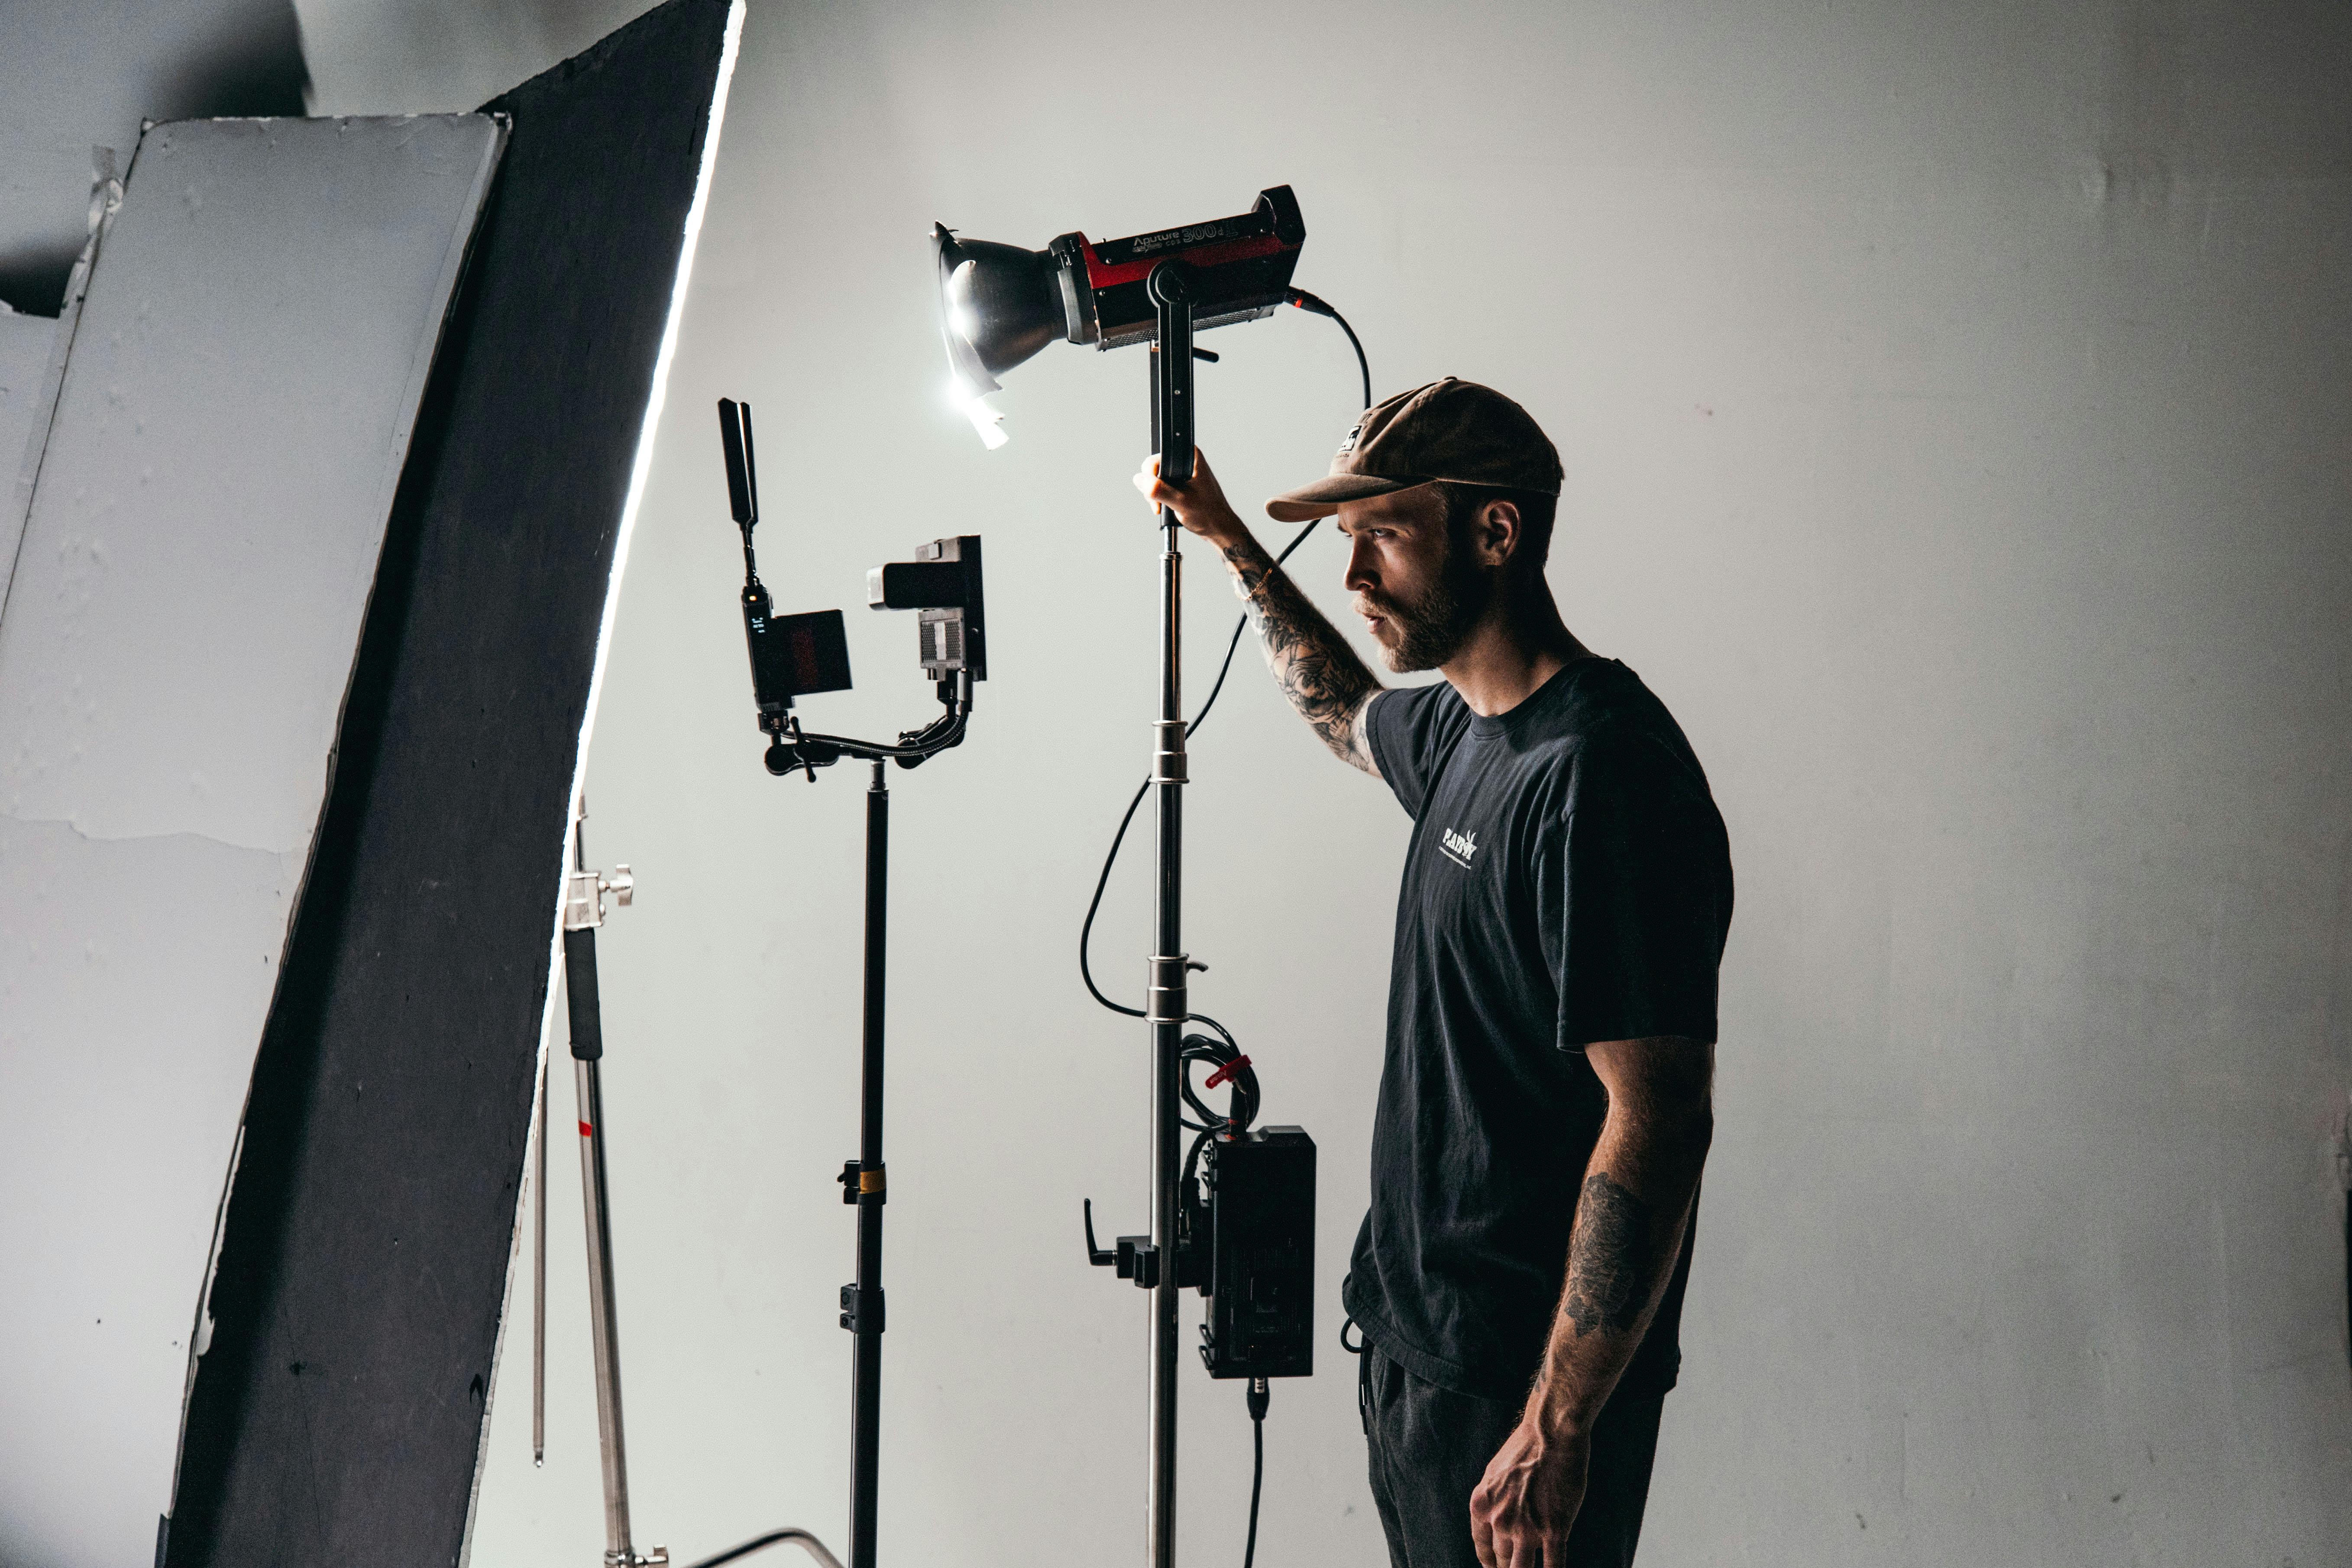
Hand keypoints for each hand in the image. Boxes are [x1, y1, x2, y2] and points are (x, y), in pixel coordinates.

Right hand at [1133, 448, 1245, 547]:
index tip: (1156, 492)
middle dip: (1152, 487)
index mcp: (1191, 456)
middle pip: (1154, 468)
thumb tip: (1139, 480)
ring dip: (1155, 494)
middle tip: (1159, 503)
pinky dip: (1159, 497)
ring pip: (1155, 478)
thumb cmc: (1208, 514)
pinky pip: (1160, 486)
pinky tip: (1166, 507)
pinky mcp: (1179, 483)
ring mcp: (1182, 472)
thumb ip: (1159, 489)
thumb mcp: (1181, 502)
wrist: (1218, 528)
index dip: (1152, 475)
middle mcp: (1186, 460)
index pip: (1158, 457)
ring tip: (1164, 507)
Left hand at [1469, 1416, 1591, 1567]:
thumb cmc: (1525, 1447)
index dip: (1489, 1561)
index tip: (1494, 1567)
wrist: (1550, 1434)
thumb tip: (1495, 1519)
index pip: (1483, 1547)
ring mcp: (1526, 1528)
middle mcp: (1499, 1521)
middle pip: (1503, 1559)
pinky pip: (1553, 1565)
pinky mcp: (1554, 1530)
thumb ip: (1494, 1499)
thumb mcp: (1495, 1473)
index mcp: (1482, 1506)